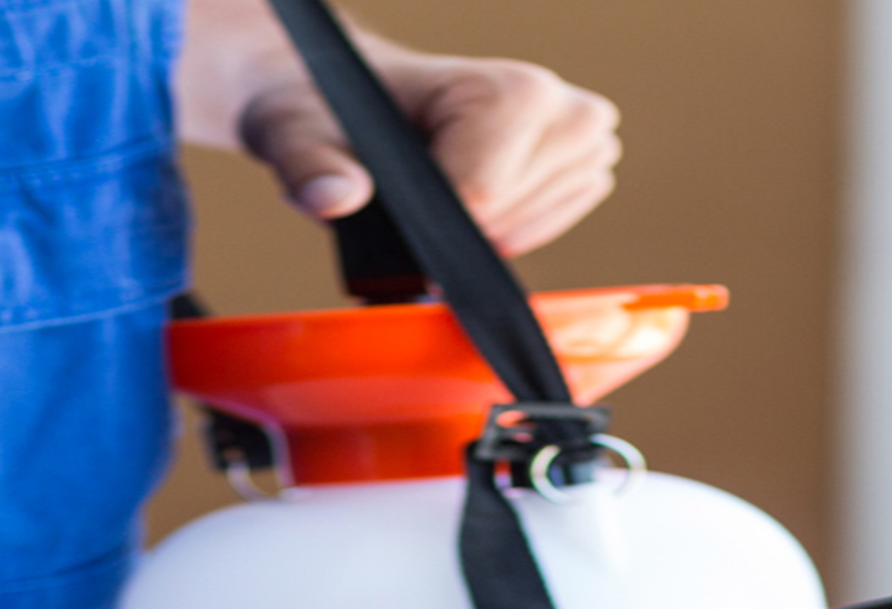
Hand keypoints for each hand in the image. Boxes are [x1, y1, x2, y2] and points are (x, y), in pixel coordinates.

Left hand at [180, 0, 620, 255]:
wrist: (366, 95)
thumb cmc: (335, 112)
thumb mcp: (301, 134)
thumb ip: (313, 168)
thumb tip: (335, 198)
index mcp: (514, 93)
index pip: (482, 203)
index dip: (428, 222)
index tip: (398, 198)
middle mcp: (566, 110)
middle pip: (506, 224)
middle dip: (454, 227)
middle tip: (418, 185)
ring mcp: (588, 139)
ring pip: (529, 232)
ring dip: (480, 230)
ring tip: (444, 184)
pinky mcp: (591, 165)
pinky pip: (548, 229)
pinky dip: (507, 229)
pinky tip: (475, 195)